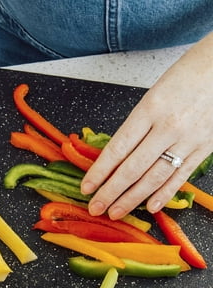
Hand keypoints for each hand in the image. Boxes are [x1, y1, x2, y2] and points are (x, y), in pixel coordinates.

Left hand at [81, 40, 212, 218]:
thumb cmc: (185, 76)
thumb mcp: (152, 95)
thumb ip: (136, 126)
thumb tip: (115, 157)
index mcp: (149, 109)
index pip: (117, 149)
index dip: (99, 172)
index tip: (86, 187)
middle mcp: (168, 127)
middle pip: (132, 168)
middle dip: (111, 192)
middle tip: (96, 207)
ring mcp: (188, 139)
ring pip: (155, 176)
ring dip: (132, 198)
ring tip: (116, 211)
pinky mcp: (205, 147)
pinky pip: (181, 175)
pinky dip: (164, 193)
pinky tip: (150, 206)